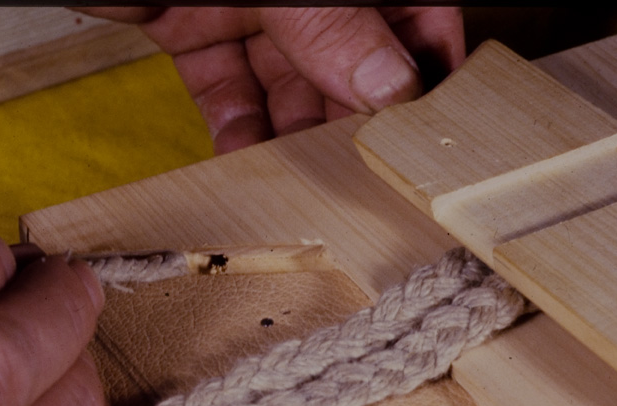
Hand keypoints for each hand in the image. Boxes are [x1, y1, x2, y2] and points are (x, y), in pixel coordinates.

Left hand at [76, 7, 464, 153]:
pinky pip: (227, 87)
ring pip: (287, 82)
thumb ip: (327, 22)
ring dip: (293, 133)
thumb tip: (388, 80)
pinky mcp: (193, 27)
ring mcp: (246, 4)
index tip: (423, 124)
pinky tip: (243, 157)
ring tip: (303, 178)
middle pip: (347, 57)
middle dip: (350, 116)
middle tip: (357, 169)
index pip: (408, 9)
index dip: (423, 63)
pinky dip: (235, 125)